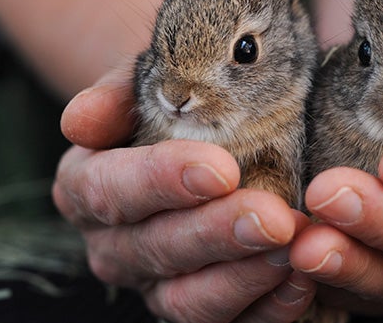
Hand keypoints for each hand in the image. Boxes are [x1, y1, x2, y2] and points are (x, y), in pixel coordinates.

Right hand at [54, 71, 315, 322]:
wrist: (202, 127)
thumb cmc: (175, 102)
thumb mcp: (146, 83)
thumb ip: (118, 94)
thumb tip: (80, 122)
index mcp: (87, 184)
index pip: (110, 189)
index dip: (162, 181)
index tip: (222, 169)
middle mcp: (113, 243)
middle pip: (155, 248)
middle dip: (217, 233)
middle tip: (273, 217)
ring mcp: (154, 283)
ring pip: (186, 300)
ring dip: (243, 276)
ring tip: (292, 247)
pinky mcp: (198, 307)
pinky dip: (267, 308)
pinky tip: (302, 281)